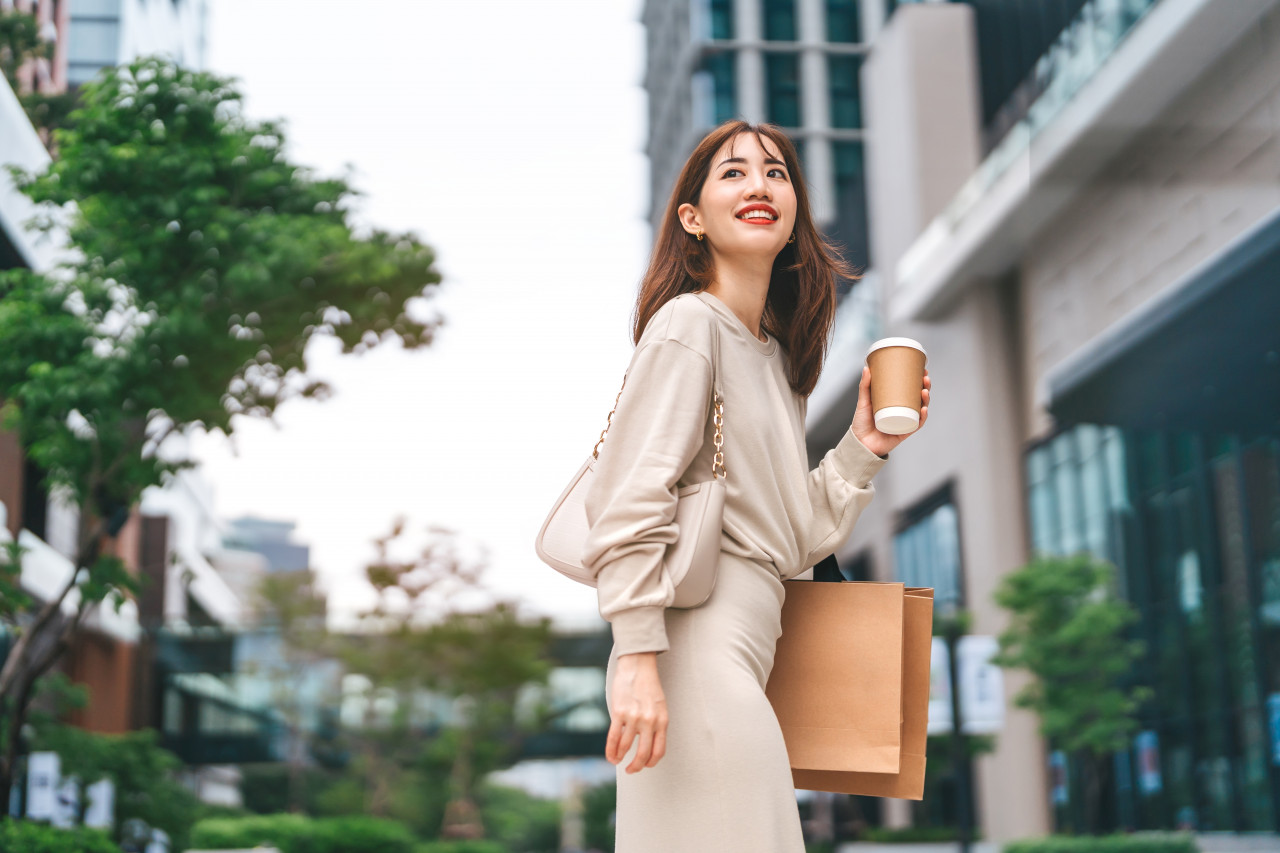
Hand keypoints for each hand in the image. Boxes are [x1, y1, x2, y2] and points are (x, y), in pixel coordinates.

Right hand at [606, 652, 667, 773]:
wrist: (638, 666)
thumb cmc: (648, 686)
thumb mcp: (659, 707)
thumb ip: (656, 724)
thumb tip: (647, 744)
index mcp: (662, 721)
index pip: (659, 751)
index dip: (651, 762)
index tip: (645, 765)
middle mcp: (650, 721)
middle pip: (643, 754)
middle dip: (636, 766)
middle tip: (631, 770)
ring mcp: (634, 717)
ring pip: (626, 747)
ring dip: (620, 758)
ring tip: (617, 761)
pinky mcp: (619, 712)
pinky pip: (614, 738)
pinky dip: (611, 751)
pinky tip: (611, 756)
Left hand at [851, 365, 929, 457]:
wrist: (859, 443)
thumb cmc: (861, 423)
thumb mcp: (863, 402)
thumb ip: (865, 386)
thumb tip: (866, 368)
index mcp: (895, 403)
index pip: (911, 389)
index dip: (919, 380)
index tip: (923, 370)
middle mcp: (902, 411)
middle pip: (918, 398)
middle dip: (925, 387)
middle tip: (925, 378)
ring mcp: (904, 421)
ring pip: (920, 410)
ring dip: (926, 400)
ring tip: (925, 391)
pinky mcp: (904, 432)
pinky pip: (916, 424)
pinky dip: (922, 417)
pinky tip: (923, 409)